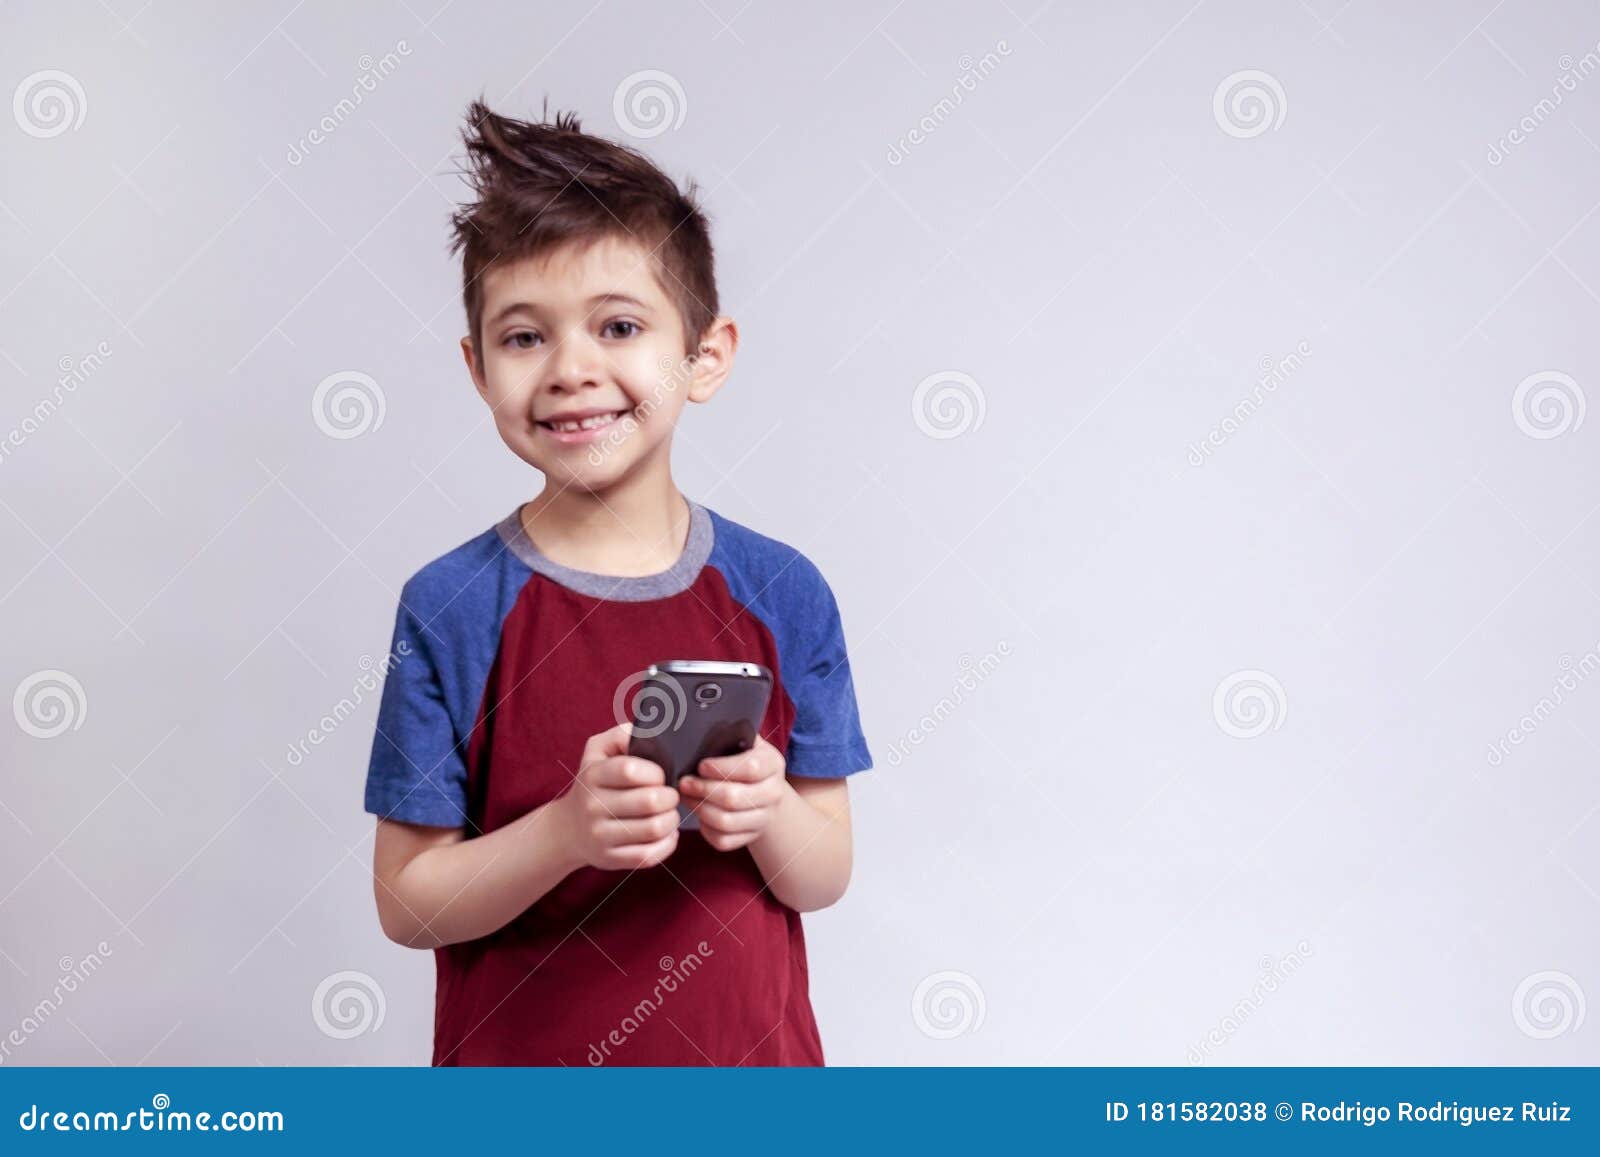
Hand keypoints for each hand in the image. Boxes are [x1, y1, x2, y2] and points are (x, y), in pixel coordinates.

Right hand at [552, 722, 679, 870]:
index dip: (656, 772)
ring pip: (654, 829)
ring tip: (669, 813)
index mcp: (593, 775)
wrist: (568, 829)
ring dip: (672, 819)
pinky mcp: (610, 859)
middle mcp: (593, 806)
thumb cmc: (594, 783)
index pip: (630, 770)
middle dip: (670, 796)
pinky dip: (667, 843)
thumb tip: (650, 732)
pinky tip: (665, 833)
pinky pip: (649, 855)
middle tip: (670, 795)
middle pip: (649, 801)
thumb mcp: (597, 750)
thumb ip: (622, 734)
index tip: (661, 775)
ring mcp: (600, 835)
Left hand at [678, 735, 788, 851]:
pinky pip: (723, 840)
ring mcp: (764, 818)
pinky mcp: (751, 837)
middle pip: (733, 798)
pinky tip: (699, 815)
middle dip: (702, 790)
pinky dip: (706, 829)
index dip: (721, 768)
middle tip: (683, 782)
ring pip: (725, 822)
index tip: (700, 765)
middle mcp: (773, 793)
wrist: (767, 792)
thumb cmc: (745, 760)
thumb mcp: (745, 742)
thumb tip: (698, 725)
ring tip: (686, 796)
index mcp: (773, 763)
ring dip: (699, 809)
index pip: (751, 768)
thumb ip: (728, 734)